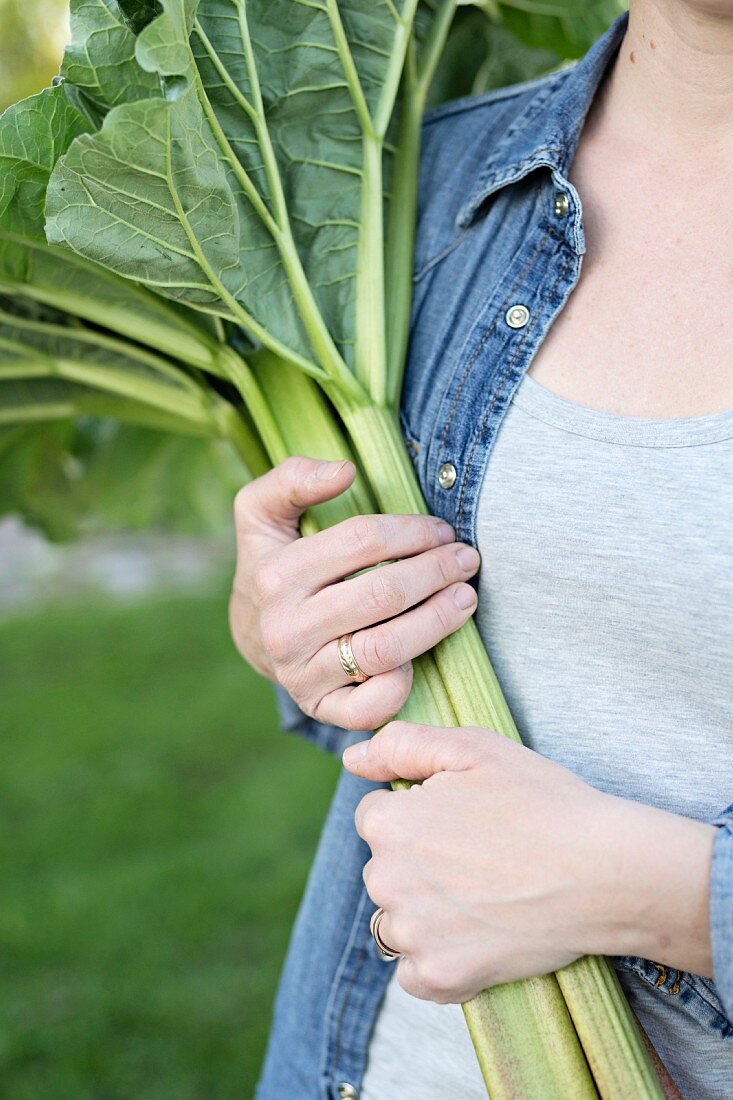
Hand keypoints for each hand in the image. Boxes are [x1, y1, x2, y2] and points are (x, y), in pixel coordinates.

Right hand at [229, 457, 479, 728]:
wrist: (254, 632)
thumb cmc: (275, 561)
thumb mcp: (264, 511)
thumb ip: (294, 477)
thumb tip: (345, 471)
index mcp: (276, 575)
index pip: (362, 541)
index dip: (413, 531)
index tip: (442, 530)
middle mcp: (286, 629)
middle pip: (383, 595)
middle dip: (437, 572)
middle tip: (467, 559)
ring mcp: (303, 675)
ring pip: (387, 649)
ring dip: (438, 621)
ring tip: (465, 598)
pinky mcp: (321, 709)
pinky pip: (374, 706)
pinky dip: (404, 683)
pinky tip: (422, 656)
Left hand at [343, 722, 715, 1003]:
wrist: (604, 872)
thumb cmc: (542, 801)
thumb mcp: (473, 748)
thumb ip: (401, 745)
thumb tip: (353, 758)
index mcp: (389, 824)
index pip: (376, 817)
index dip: (420, 812)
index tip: (463, 818)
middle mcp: (387, 881)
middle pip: (385, 868)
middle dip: (419, 861)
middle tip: (481, 855)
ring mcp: (413, 935)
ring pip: (397, 920)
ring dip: (425, 912)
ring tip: (483, 896)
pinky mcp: (442, 977)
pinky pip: (415, 973)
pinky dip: (439, 959)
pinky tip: (478, 935)